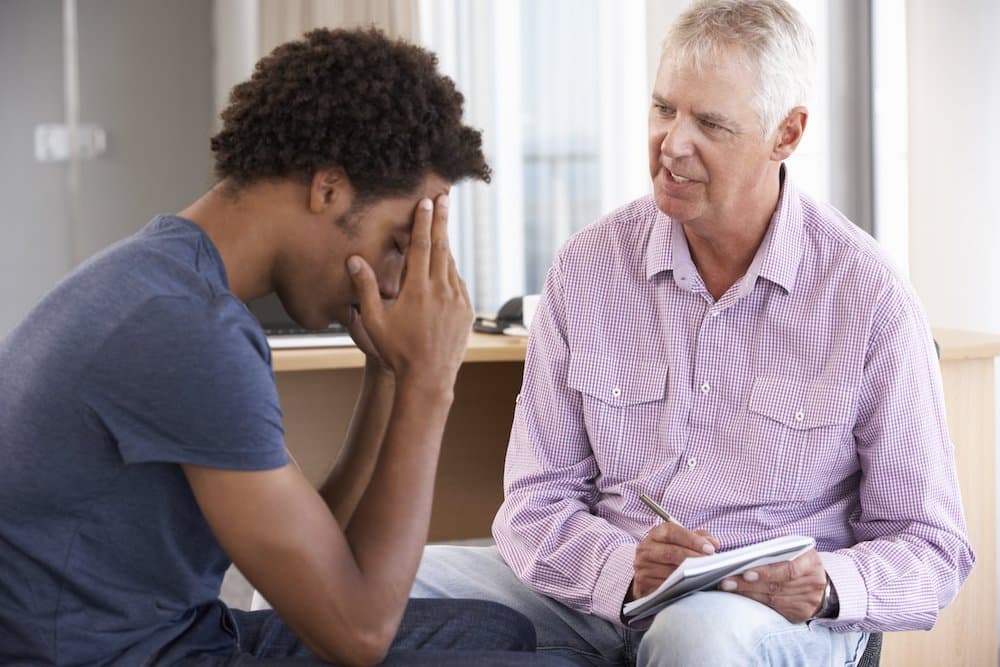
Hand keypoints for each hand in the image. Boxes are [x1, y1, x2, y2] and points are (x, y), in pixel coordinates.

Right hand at [346, 195, 472, 393]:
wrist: (428, 379)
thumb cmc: (397, 351)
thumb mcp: (374, 320)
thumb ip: (365, 288)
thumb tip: (354, 259)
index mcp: (417, 289)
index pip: (421, 246)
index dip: (424, 222)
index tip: (427, 202)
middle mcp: (441, 290)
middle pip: (441, 247)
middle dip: (442, 221)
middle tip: (444, 198)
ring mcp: (457, 301)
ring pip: (451, 265)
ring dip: (445, 246)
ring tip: (441, 230)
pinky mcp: (466, 312)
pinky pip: (458, 284)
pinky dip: (451, 272)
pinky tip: (445, 268)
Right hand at [631, 523, 719, 599]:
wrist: (649, 572)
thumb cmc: (671, 554)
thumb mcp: (683, 541)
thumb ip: (700, 537)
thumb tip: (714, 544)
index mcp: (656, 534)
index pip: (672, 532)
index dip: (692, 539)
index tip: (710, 549)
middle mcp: (646, 549)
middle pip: (671, 553)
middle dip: (693, 558)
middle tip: (710, 564)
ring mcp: (643, 567)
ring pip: (668, 572)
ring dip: (688, 575)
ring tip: (705, 576)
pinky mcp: (643, 584)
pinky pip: (664, 587)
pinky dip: (679, 588)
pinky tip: (692, 588)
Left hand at [718, 548, 826, 622]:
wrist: (821, 581)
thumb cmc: (798, 558)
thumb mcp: (792, 546)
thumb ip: (774, 546)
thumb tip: (748, 552)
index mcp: (811, 562)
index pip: (789, 569)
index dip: (767, 572)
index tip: (746, 572)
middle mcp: (812, 583)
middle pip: (777, 586)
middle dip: (748, 584)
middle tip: (726, 581)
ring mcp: (808, 601)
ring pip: (774, 600)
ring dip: (748, 594)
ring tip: (728, 588)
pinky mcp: (801, 613)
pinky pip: (776, 610)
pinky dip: (756, 603)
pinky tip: (741, 597)